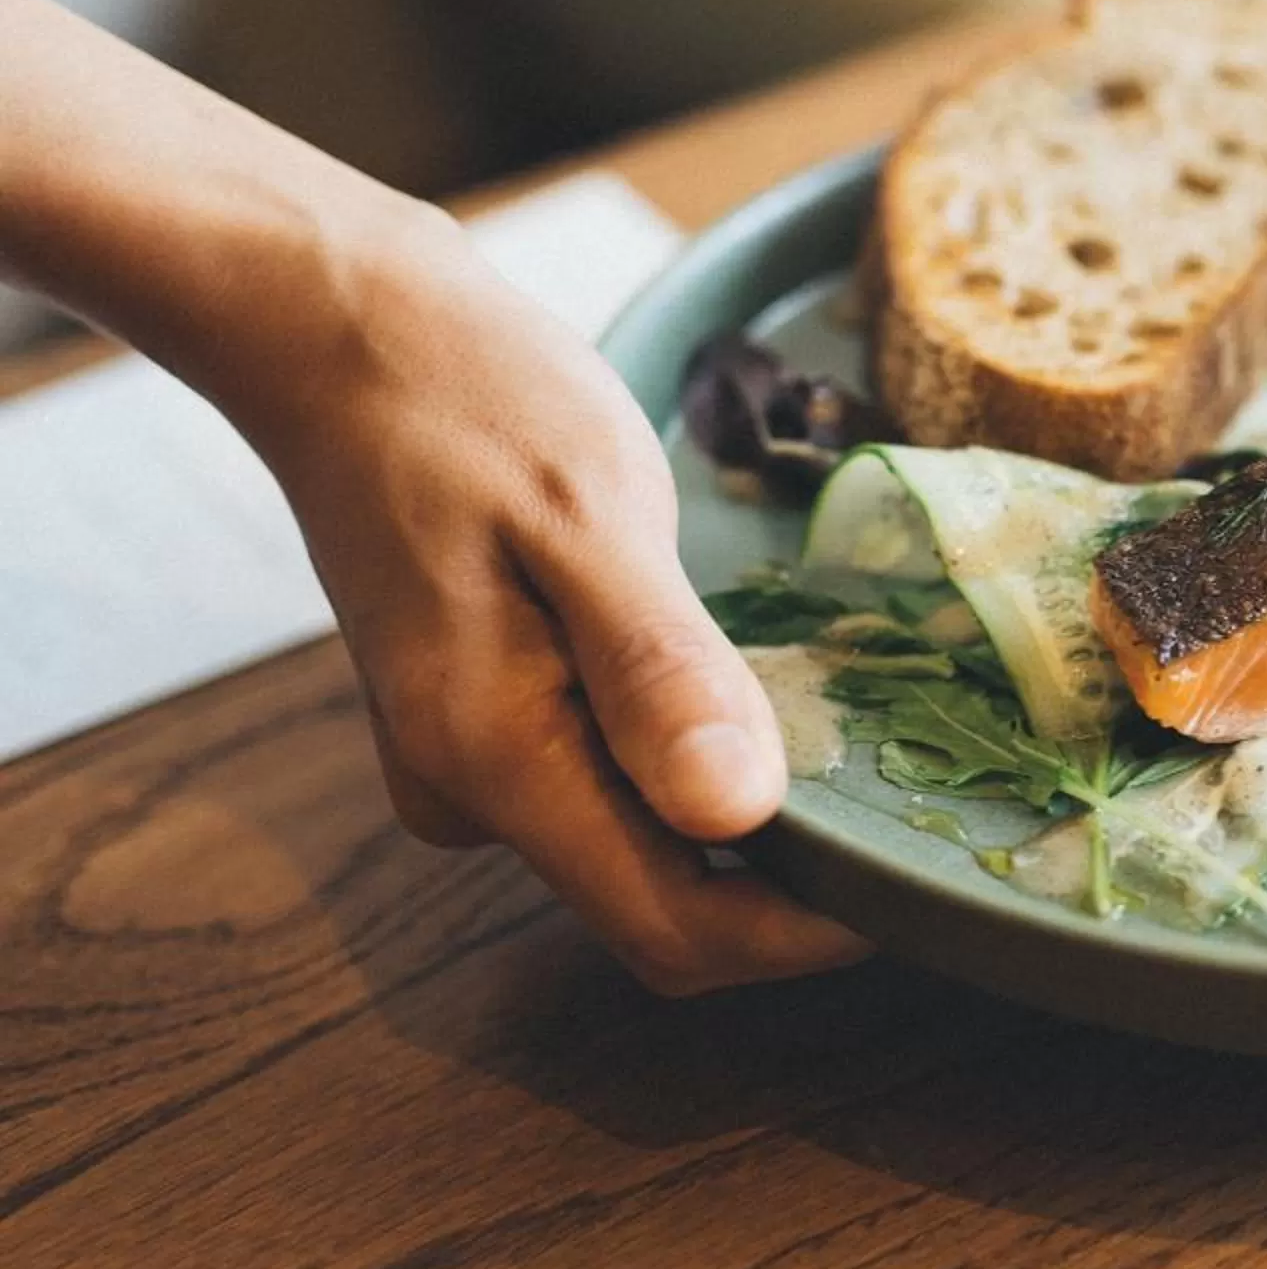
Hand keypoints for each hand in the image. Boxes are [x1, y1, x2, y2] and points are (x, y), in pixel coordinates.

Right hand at [244, 203, 871, 993]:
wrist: (341, 334)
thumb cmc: (472, 400)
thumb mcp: (590, 514)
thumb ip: (657, 667)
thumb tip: (737, 812)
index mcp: (496, 760)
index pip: (675, 931)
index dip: (804, 934)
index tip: (922, 878)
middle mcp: (471, 795)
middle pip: (664, 906)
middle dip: (791, 885)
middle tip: (920, 800)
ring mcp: (468, 766)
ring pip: (641, 847)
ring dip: (747, 821)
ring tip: (859, 742)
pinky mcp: (481, 725)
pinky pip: (610, 786)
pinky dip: (691, 762)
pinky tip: (756, 692)